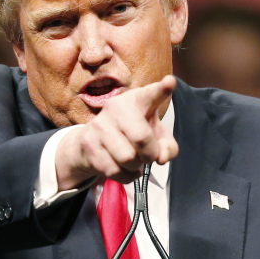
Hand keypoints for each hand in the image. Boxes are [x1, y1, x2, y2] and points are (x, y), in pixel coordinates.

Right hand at [55, 75, 178, 189]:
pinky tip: (122, 167)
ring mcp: (100, 125)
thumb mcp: (155, 137)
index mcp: (138, 100)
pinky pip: (114, 171)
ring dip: (135, 166)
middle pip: (142, 138)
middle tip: (148, 155)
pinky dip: (124, 176)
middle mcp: (117, 107)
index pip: (151, 94)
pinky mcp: (89, 145)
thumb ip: (168, 147)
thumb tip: (161, 158)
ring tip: (131, 160)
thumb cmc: (131, 135)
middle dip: (150, 154)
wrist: (92, 144)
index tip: (170, 82)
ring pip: (128, 159)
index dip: (162, 89)